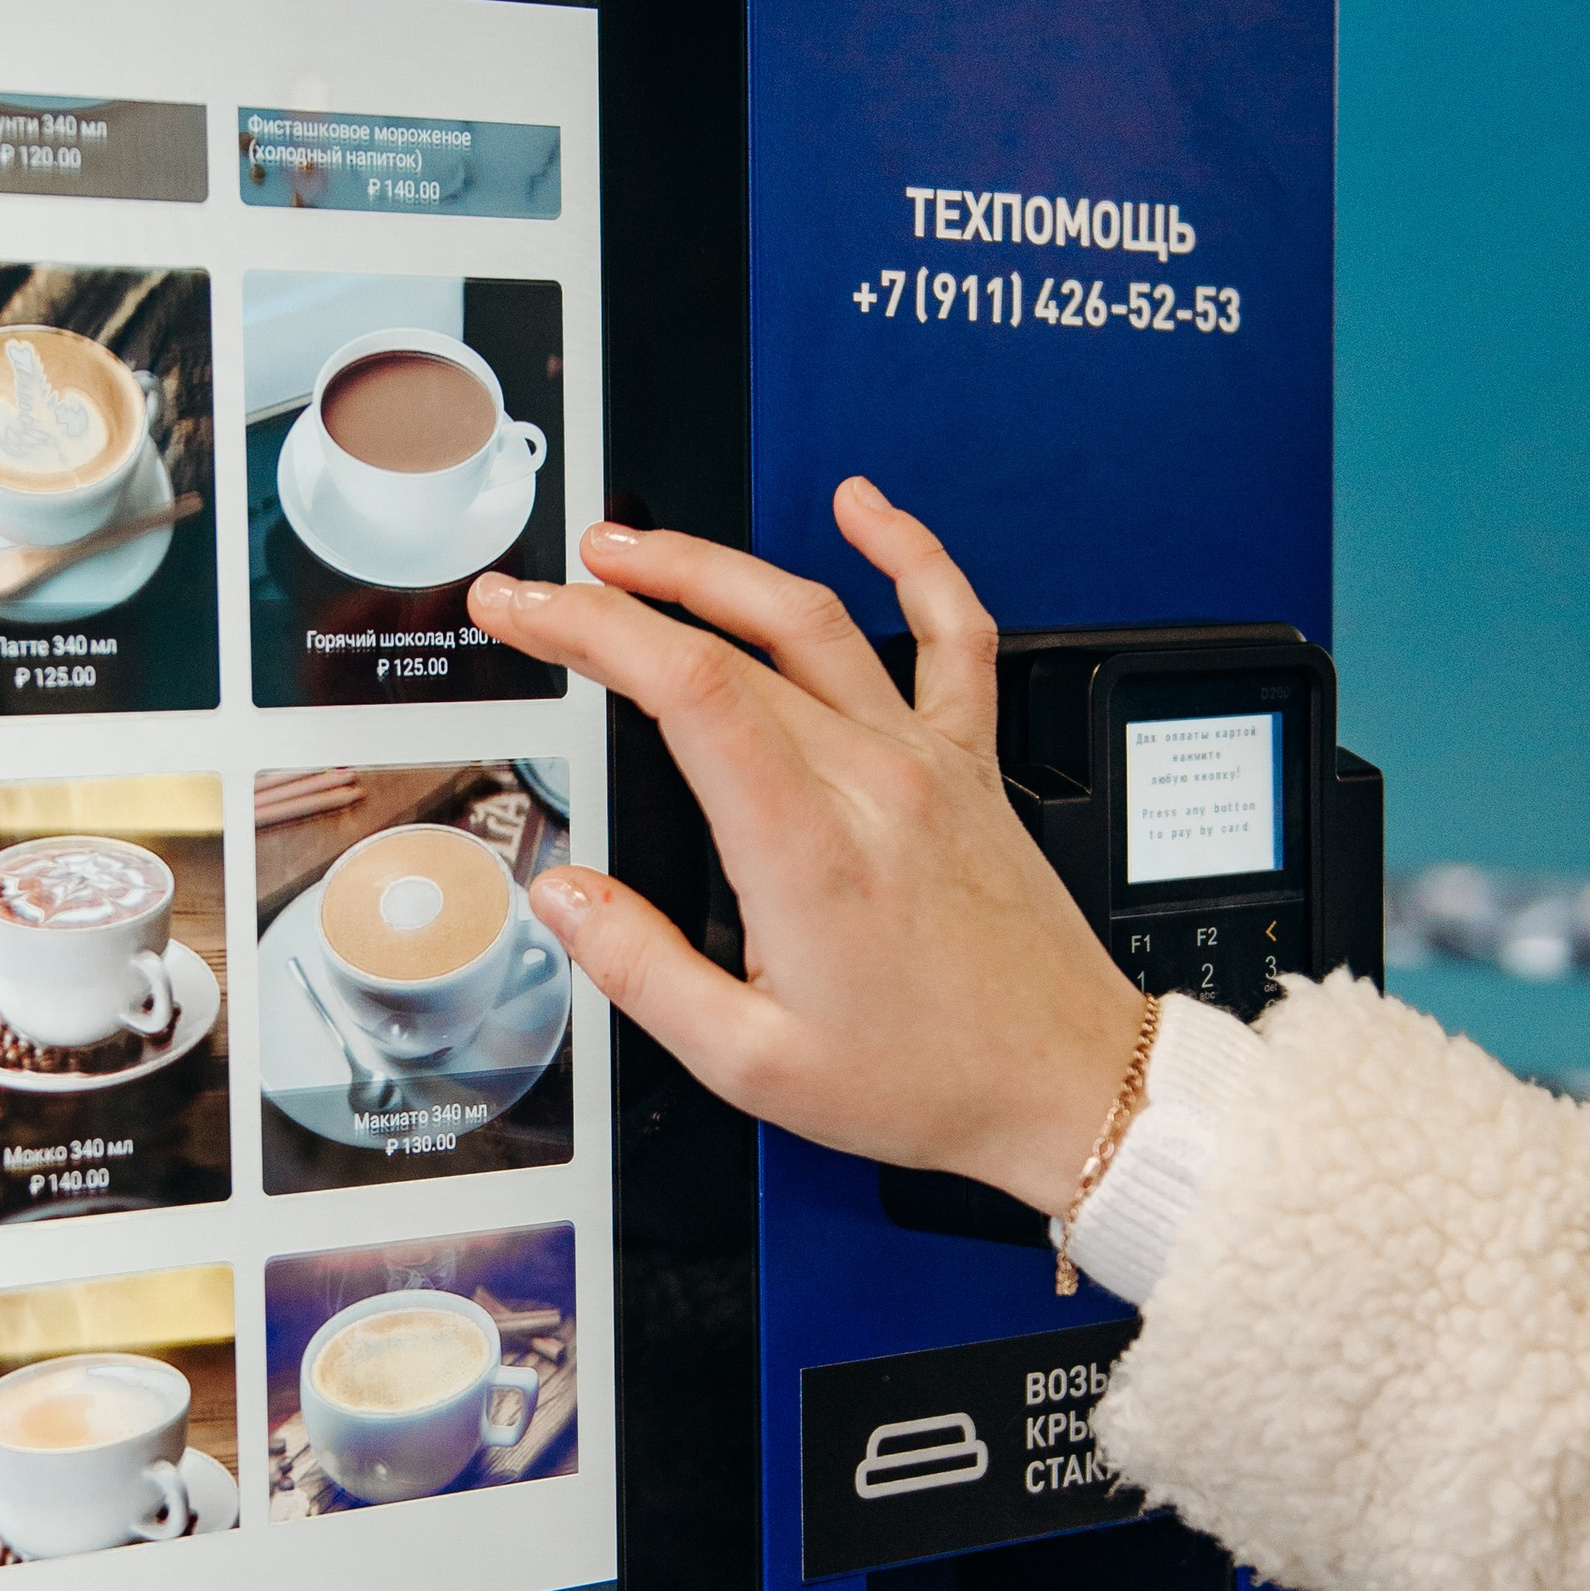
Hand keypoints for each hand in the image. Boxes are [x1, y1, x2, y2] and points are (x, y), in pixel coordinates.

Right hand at [467, 481, 1144, 1216]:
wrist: (1063, 1082)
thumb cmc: (927, 1079)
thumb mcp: (751, 1062)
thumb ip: (642, 970)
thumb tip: (565, 895)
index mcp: (808, 850)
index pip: (689, 688)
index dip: (594, 630)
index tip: (526, 612)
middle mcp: (872, 783)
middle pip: (731, 643)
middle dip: (619, 598)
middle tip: (545, 589)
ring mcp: (926, 761)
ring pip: (815, 619)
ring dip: (715, 565)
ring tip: (636, 548)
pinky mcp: (970, 762)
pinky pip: (952, 631)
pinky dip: (912, 553)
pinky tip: (866, 508)